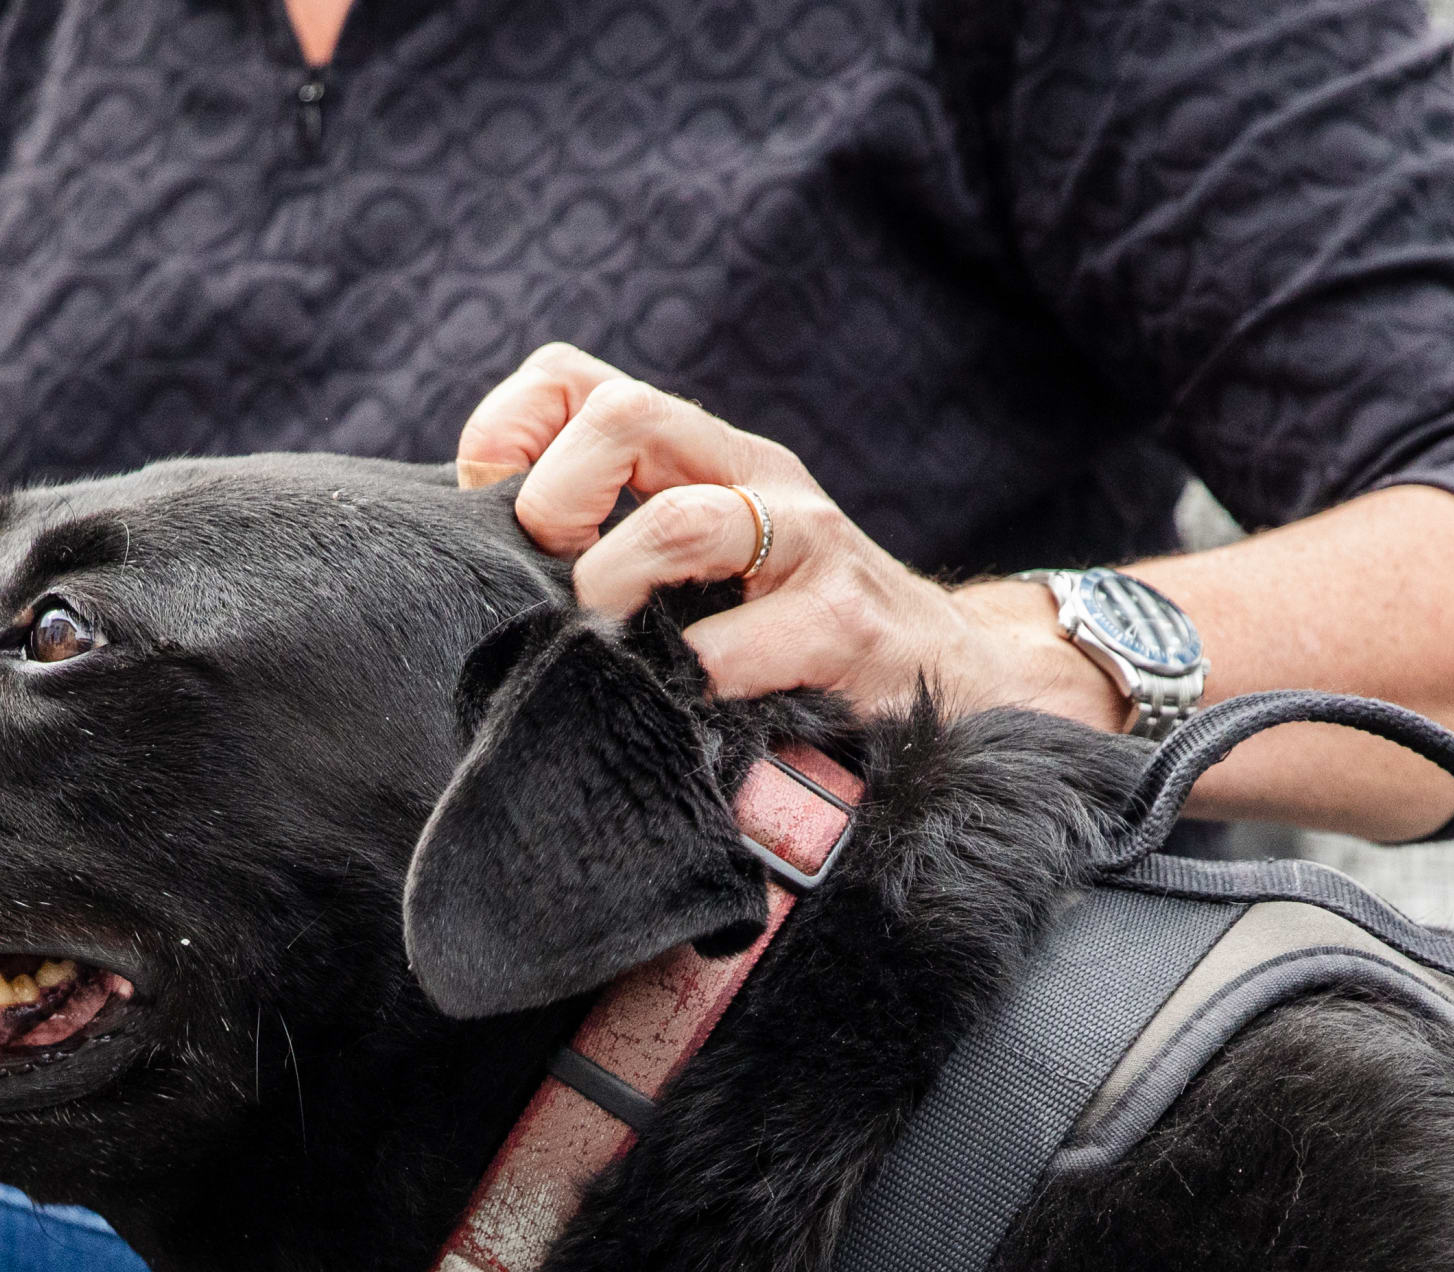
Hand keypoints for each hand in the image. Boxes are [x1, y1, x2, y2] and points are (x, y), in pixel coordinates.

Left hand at [454, 345, 1122, 730]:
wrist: (958, 681)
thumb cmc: (800, 638)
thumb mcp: (706, 573)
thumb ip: (617, 551)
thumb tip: (495, 580)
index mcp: (704, 458)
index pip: (577, 379)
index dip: (510, 432)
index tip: (496, 514)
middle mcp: (754, 478)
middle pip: (622, 413)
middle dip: (559, 498)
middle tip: (559, 577)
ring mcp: (806, 545)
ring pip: (682, 521)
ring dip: (616, 588)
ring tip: (613, 644)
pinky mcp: (844, 626)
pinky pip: (737, 648)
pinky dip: (691, 683)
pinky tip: (686, 710)